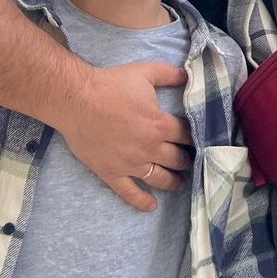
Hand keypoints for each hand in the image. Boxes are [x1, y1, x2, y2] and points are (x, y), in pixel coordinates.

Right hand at [57, 61, 193, 211]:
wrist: (77, 101)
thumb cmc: (111, 85)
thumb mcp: (146, 72)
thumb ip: (171, 74)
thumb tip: (189, 75)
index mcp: (160, 125)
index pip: (186, 135)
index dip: (194, 136)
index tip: (199, 138)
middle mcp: (149, 148)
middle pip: (177, 159)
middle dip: (187, 160)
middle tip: (192, 160)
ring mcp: (131, 164)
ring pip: (159, 178)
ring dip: (173, 181)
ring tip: (181, 182)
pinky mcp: (112, 173)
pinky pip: (130, 193)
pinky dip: (142, 201)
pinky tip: (152, 205)